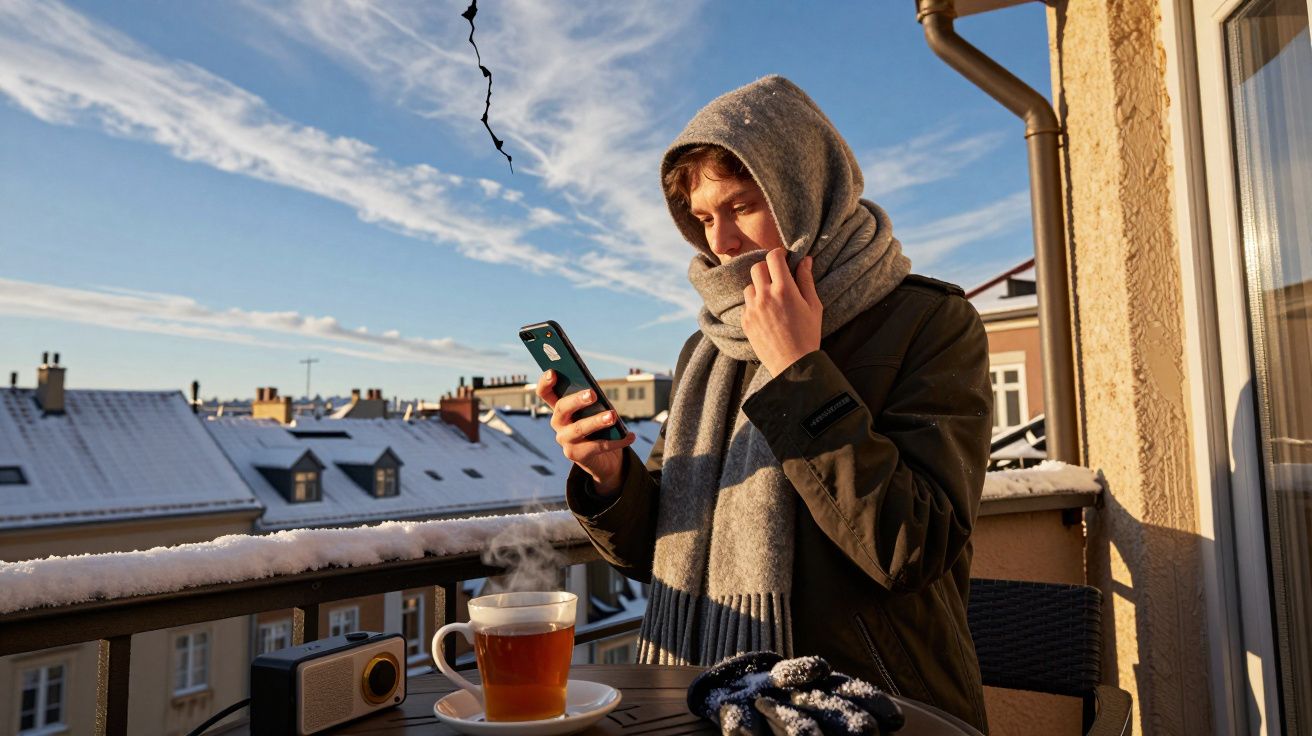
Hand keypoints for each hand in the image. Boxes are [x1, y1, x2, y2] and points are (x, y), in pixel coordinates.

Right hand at [535, 370, 635, 494]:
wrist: (602, 459)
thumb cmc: (598, 428)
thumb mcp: (594, 412)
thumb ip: (592, 401)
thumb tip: (597, 393)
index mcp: (560, 408)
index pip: (545, 393)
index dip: (545, 382)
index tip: (553, 372)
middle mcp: (558, 424)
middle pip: (561, 409)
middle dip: (576, 400)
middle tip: (592, 394)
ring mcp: (565, 441)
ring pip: (578, 429)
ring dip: (596, 421)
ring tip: (612, 416)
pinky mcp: (577, 456)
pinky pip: (598, 446)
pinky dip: (617, 441)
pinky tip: (630, 436)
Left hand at [742, 249, 822, 375]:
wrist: (793, 364)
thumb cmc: (807, 334)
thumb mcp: (813, 305)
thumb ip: (807, 280)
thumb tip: (805, 260)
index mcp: (784, 289)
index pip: (773, 257)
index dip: (778, 254)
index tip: (783, 258)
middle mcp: (765, 296)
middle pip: (757, 267)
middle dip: (767, 268)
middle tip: (777, 277)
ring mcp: (752, 309)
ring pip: (749, 285)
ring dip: (759, 286)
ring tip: (772, 298)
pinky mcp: (745, 321)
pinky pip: (746, 304)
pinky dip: (754, 304)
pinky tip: (767, 314)